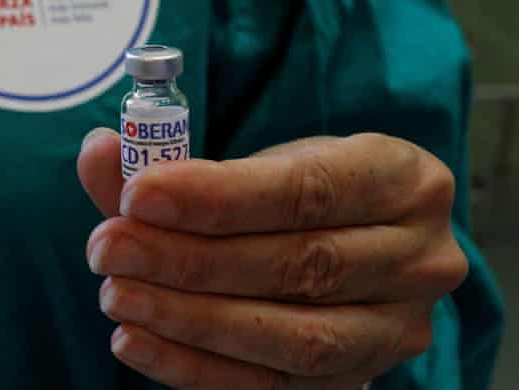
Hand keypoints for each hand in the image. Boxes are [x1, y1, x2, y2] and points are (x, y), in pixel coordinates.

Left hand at [78, 130, 467, 389]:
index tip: (139, 195)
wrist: (356, 245)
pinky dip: (197, 369)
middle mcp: (419, 258)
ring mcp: (397, 330)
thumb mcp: (260, 161)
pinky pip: (274, 387)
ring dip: (191, 320)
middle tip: (110, 247)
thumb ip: (177, 161)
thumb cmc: (305, 194)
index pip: (311, 190)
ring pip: (294, 338)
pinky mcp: (358, 380)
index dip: (221, 197)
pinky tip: (138, 343)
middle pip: (301, 266)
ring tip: (118, 296)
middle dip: (192, 261)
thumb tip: (98, 152)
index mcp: (404, 180)